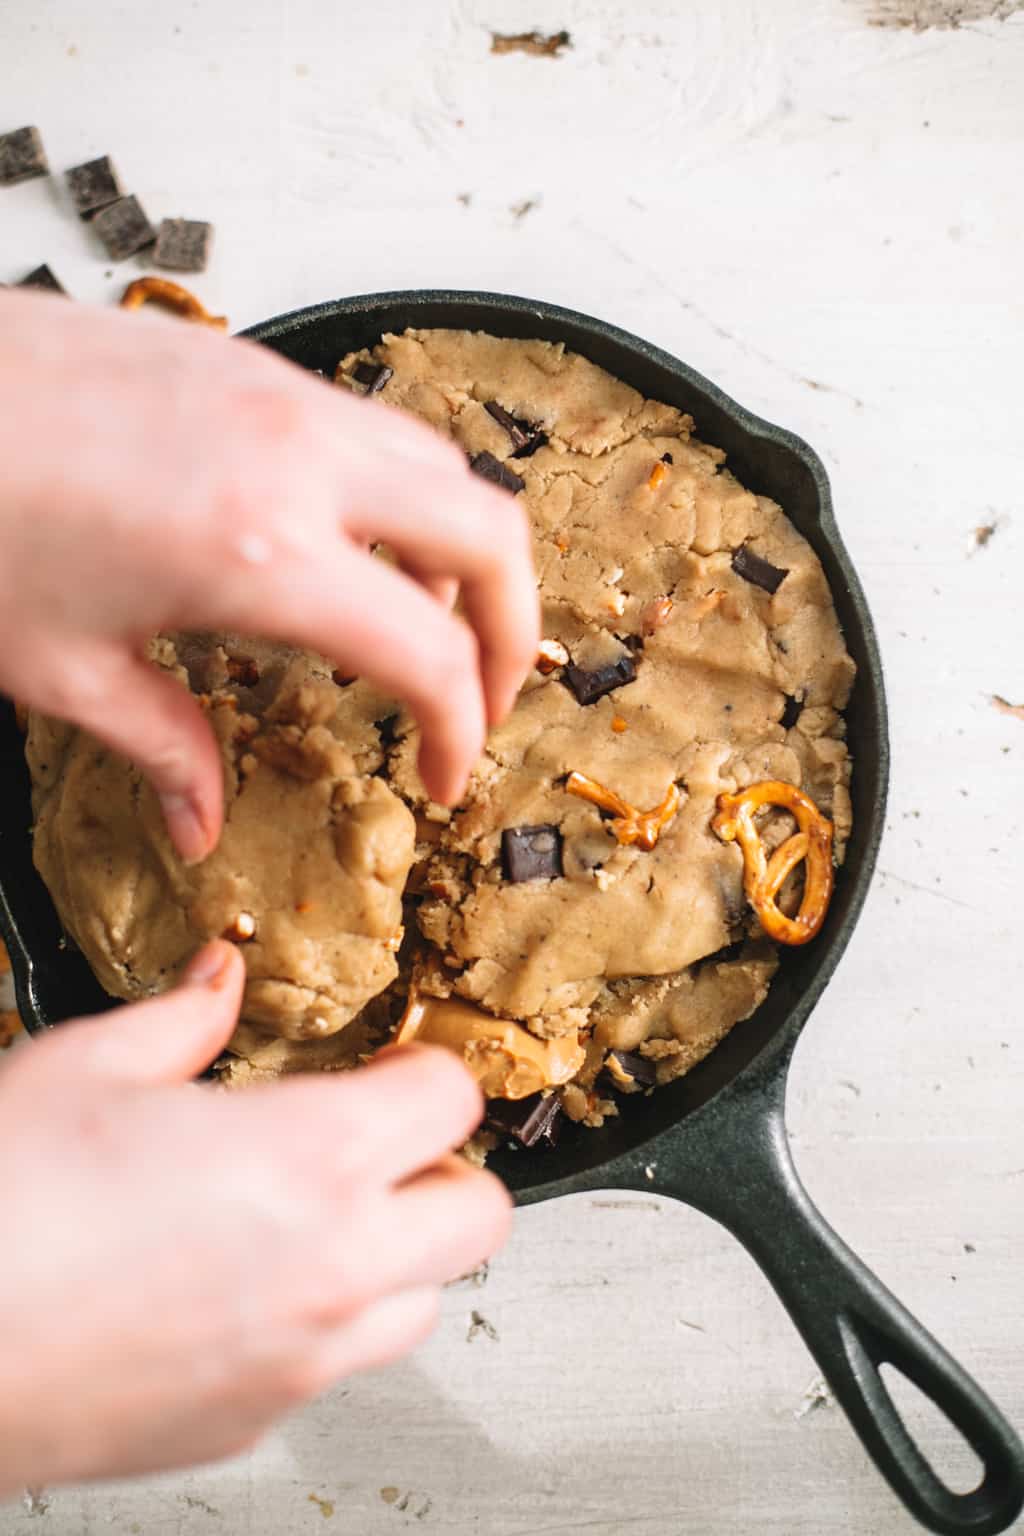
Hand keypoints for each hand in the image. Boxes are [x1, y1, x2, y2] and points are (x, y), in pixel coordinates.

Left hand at [0, 290, 538, 859]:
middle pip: (488, 531)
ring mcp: (275, 394)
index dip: (460, 729)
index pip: (430, 653)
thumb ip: (162, 747)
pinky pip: (370, 427)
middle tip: (485, 691)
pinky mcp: (244, 363)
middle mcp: (294, 457)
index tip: (445, 772)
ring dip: (459, 550)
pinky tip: (343, 544)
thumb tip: (199, 818)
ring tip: (423, 620)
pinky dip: (398, 494)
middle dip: (512, 626)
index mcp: (258, 552)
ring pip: (441, 465)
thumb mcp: (59, 663)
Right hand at [0, 942, 509, 1492]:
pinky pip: (332, 1369)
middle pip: (477, 1215)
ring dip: (393, 1252)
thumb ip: (180, 1018)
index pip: (452, 1102)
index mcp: (308, 1159)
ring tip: (314, 1217)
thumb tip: (217, 981)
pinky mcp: (249, 1421)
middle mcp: (329, 1267)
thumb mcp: (84, 1068)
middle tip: (375, 1142)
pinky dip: (318, 1324)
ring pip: (419, 1303)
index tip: (390, 1066)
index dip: (425, 1068)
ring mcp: (296, 1359)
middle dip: (441, 1167)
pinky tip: (241, 1286)